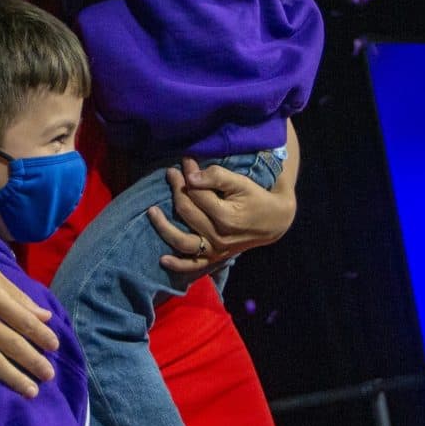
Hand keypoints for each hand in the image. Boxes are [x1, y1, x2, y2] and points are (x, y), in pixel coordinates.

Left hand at [148, 158, 296, 276]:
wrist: (273, 221)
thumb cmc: (256, 198)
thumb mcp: (241, 182)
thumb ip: (216, 177)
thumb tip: (190, 175)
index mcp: (225, 216)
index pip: (196, 193)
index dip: (187, 174)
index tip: (184, 160)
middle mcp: (218, 236)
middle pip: (186, 211)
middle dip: (176, 189)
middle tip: (171, 173)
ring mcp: (215, 249)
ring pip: (182, 241)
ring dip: (163, 226)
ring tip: (151, 210)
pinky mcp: (214, 258)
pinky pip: (193, 265)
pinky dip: (177, 264)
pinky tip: (162, 259)